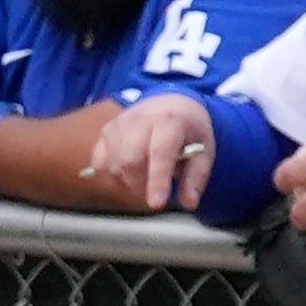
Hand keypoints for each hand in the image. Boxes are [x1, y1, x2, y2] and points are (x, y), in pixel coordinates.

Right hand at [84, 90, 219, 210]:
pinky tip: (127, 172)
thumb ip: (196, 178)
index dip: (157, 180)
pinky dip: (110, 174)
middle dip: (139, 185)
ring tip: (144, 177)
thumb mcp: (205, 150)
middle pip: (129, 161)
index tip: (157, 203)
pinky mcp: (106, 131)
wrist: (171, 102)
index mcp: (170, 121)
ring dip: (126, 181)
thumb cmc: (189, 129)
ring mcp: (120, 124)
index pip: (160, 153)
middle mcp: (141, 119)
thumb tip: (189, 203)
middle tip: (153, 191)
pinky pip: (100, 162)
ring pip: (112, 164)